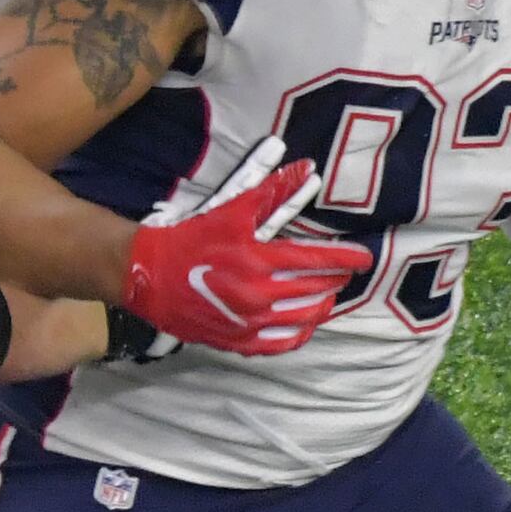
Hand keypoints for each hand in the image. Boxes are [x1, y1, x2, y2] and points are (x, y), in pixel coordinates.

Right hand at [120, 151, 366, 355]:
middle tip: (342, 273)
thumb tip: (306, 167)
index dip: (348, 259)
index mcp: (262, 262)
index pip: (321, 262)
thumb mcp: (231, 211)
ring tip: (326, 296)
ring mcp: (248, 322)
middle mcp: (260, 295)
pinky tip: (304, 326)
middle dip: (336, 280)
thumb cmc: (189, 241)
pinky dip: (298, 335)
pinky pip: (279, 344)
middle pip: (317, 290)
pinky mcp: (234, 340)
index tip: (365, 258)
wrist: (146, 276)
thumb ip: (273, 191)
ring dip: (322, 306)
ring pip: (303, 318)